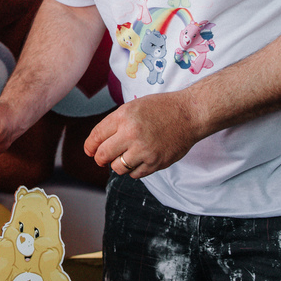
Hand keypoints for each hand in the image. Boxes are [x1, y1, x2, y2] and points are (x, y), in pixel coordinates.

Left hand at [83, 92, 204, 178]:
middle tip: (102, 159)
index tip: (90, 151)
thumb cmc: (161, 108)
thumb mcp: (133, 107)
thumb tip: (97, 143)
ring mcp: (144, 150)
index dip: (90, 146)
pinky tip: (139, 159)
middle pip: (103, 155)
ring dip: (118, 164)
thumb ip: (115, 123)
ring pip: (118, 168)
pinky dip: (134, 169)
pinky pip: (135, 174)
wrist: (190, 114)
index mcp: (123, 117)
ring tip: (125, 156)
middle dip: (100, 158)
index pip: (96, 137)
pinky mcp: (156, 162)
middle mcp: (131, 134)